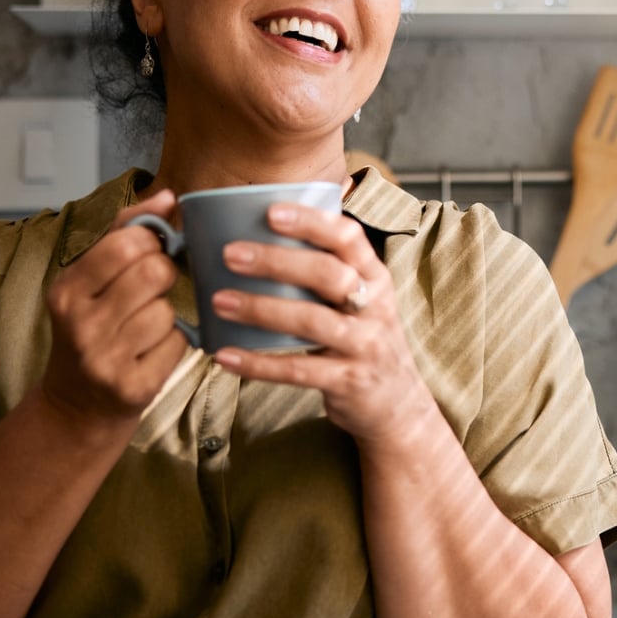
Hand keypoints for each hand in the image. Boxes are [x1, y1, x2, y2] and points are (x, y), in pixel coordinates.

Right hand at [37, 190, 191, 428]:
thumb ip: (125, 231)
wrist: (77, 405)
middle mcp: (79, 325)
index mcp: (66, 290)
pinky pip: (179, 344)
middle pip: (154, 274)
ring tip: (145, 326)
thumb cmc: (90, 329)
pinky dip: (174, 344)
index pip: (125, 243)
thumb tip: (168, 197)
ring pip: (168, 312)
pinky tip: (152, 351)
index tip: (149, 252)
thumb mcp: (89, 280)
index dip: (150, 242)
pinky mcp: (133, 387)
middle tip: (153, 288)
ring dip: (167, 315)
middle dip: (164, 275)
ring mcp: (105, 359)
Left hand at [208, 202, 429, 445]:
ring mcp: (365, 345)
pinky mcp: (349, 382)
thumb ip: (326, 272)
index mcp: (375, 278)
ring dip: (261, 309)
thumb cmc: (363, 341)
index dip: (311, 221)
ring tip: (219, 300)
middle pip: (328, 274)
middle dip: (277, 261)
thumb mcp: (361, 300)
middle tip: (230, 253)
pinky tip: (225, 355)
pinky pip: (299, 370)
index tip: (270, 211)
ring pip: (312, 321)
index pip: (349, 238)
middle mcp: (375, 307)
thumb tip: (265, 232)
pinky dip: (258, 364)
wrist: (397, 406)